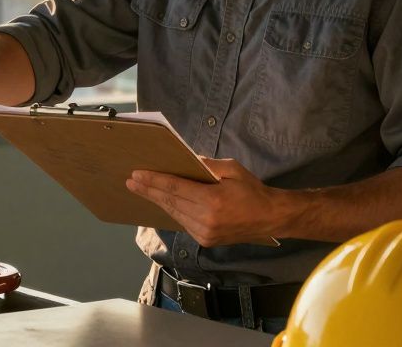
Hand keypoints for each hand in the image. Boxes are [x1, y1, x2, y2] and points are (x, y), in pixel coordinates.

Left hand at [124, 158, 289, 246]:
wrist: (270, 217)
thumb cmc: (252, 190)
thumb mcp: (232, 169)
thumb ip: (207, 165)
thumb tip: (186, 160)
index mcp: (212, 201)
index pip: (175, 189)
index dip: (154, 181)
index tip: (137, 174)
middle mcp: (206, 220)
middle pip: (169, 202)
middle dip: (149, 190)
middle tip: (131, 181)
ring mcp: (205, 233)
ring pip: (174, 213)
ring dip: (157, 201)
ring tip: (141, 190)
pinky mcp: (206, 240)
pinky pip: (183, 222)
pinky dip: (171, 211)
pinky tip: (161, 202)